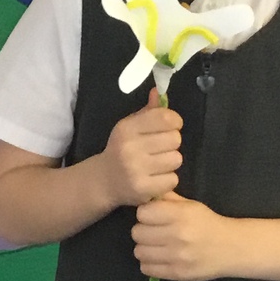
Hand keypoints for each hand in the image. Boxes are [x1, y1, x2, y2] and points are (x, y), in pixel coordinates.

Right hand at [94, 91, 181, 207]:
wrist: (103, 181)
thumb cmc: (121, 149)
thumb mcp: (130, 127)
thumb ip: (148, 111)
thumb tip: (159, 91)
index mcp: (127, 128)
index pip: (165, 118)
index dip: (174, 122)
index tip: (170, 127)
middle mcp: (130, 148)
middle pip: (175, 139)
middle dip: (172, 143)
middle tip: (161, 149)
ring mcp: (136, 170)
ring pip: (176, 159)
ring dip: (171, 161)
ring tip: (158, 164)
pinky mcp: (143, 189)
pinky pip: (173, 179)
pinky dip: (168, 179)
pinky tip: (156, 178)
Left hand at [132, 194, 234, 280]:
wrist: (231, 248)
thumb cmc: (207, 223)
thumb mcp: (190, 205)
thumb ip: (167, 198)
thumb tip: (144, 194)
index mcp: (181, 214)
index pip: (142, 213)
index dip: (145, 214)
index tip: (152, 217)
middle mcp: (178, 235)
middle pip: (137, 233)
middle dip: (143, 231)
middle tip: (153, 232)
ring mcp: (177, 256)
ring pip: (139, 251)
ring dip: (145, 248)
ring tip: (156, 246)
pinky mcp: (177, 273)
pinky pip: (146, 268)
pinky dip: (149, 263)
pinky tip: (159, 258)